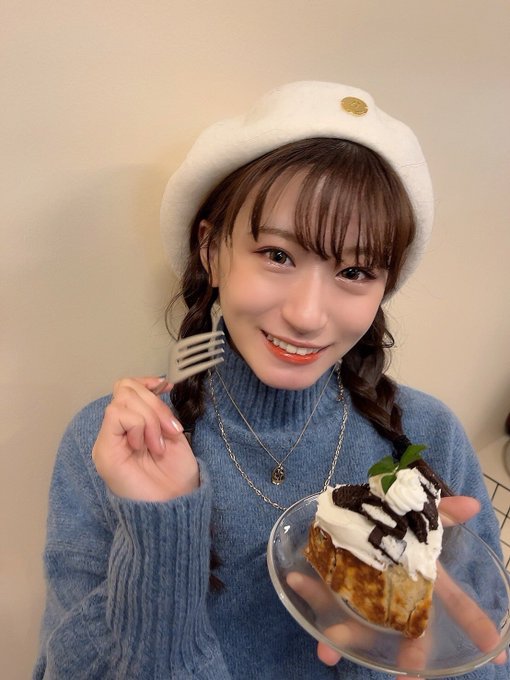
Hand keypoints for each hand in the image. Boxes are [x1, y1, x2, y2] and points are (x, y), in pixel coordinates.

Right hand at [92, 377, 198, 501]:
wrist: (176, 506)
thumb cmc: (176, 476)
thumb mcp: (171, 434)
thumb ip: (159, 411)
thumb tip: (159, 383)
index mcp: (129, 427)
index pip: (126, 388)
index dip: (146, 383)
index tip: (167, 386)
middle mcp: (114, 432)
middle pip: (125, 389)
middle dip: (154, 403)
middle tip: (170, 430)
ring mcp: (107, 441)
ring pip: (122, 400)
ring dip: (149, 417)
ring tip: (160, 443)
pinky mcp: (105, 451)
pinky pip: (117, 415)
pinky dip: (139, 424)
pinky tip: (148, 446)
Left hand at [288, 496, 507, 677]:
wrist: (355, 511)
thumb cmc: (392, 522)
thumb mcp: (418, 513)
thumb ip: (443, 511)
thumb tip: (475, 504)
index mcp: (419, 578)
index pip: (454, 606)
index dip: (474, 627)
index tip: (495, 659)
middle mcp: (392, 593)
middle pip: (406, 631)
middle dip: (409, 655)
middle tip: (406, 676)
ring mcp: (361, 593)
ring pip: (357, 625)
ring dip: (341, 637)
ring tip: (326, 651)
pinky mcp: (333, 583)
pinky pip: (319, 590)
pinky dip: (305, 586)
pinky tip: (294, 580)